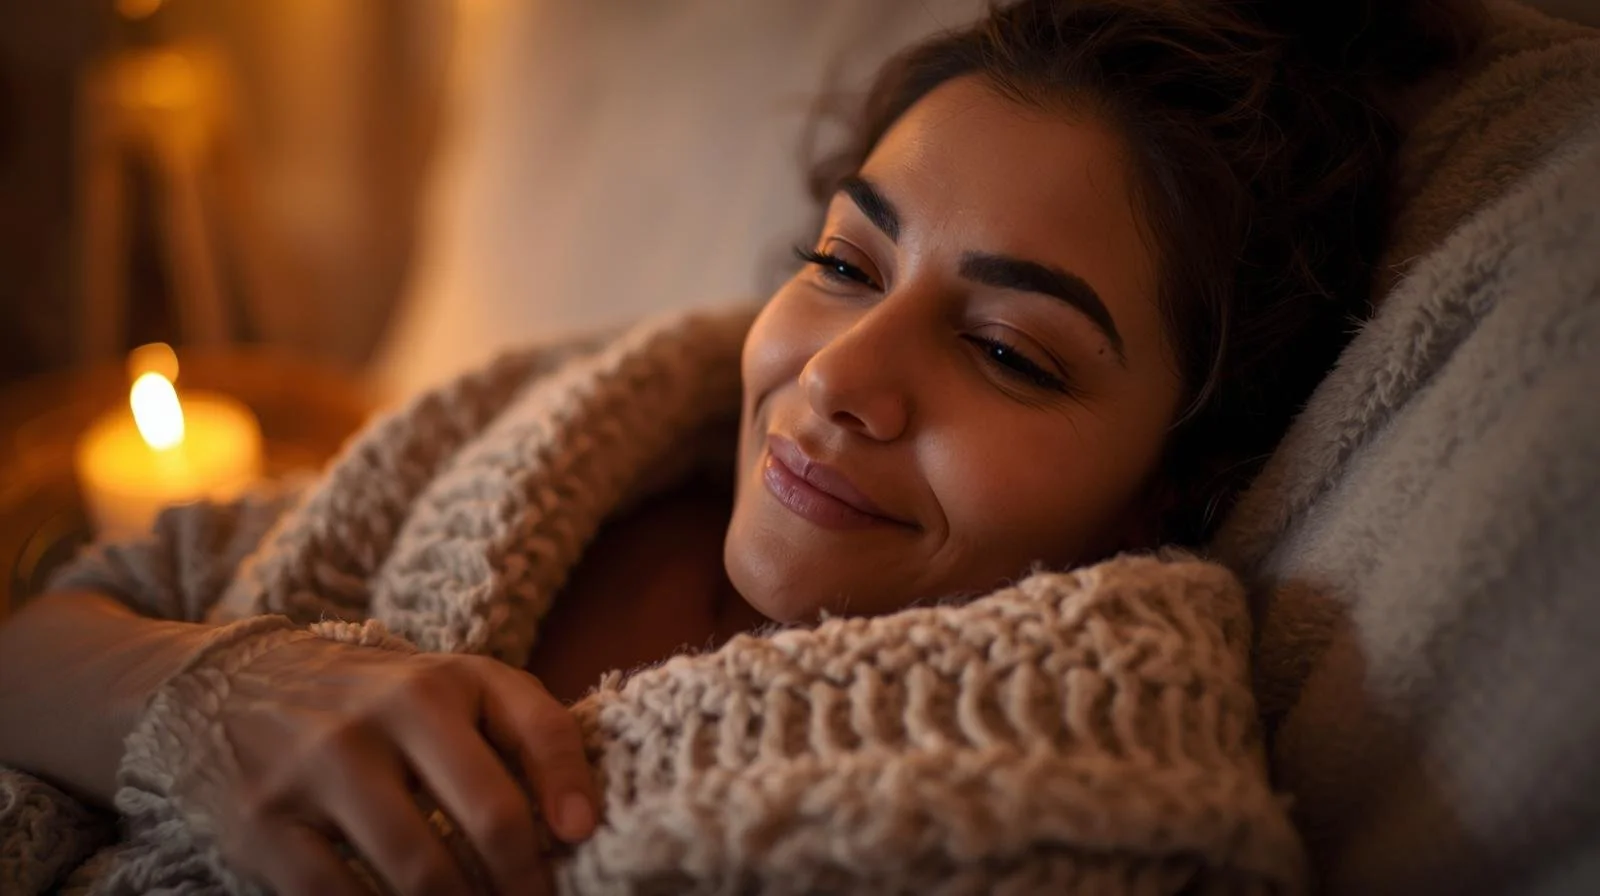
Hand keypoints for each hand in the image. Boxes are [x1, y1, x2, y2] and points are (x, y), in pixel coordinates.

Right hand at [192, 635, 596, 894]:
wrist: (225, 686)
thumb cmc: (371, 700)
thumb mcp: (449, 685)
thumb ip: (520, 730)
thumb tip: (577, 822)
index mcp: (446, 679)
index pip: (538, 729)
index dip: (572, 791)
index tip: (583, 838)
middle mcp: (388, 714)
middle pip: (490, 816)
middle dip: (526, 881)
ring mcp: (323, 768)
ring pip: (423, 873)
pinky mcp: (267, 823)